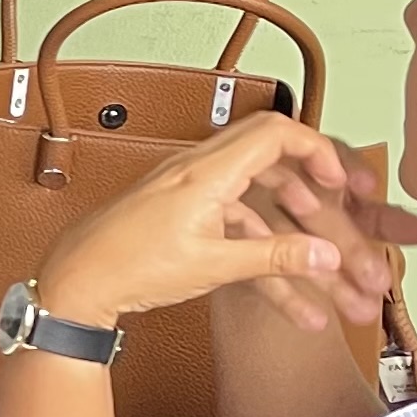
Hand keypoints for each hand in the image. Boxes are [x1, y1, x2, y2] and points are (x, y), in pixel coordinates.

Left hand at [37, 114, 416, 330]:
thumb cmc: (128, 266)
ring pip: (253, 193)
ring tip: (319, 257)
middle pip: (268, 155)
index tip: (340, 177)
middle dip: (309, 180)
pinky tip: (280, 285)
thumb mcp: (214, 264)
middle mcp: (196, 170)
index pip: (274, 132)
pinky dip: (258, 244)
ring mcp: (186, 190)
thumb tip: (325, 255)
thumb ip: (276, 257)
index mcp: (206, 171)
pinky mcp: (179, 213)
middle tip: (336, 201)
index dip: (315, 149)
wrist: (76, 282)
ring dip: (287, 222)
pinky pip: (231, 219)